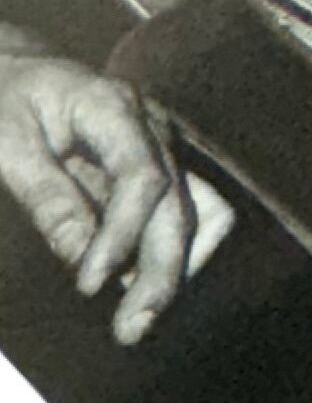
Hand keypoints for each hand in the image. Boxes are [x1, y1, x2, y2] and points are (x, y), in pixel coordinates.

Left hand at [0, 50, 221, 345]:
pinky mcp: (157, 170)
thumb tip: (79, 258)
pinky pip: (188, 214)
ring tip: (139, 315)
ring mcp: (161, 148)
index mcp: (113, 108)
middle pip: (179, 205)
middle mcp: (151, 128)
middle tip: (131, 330)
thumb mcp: (6, 142)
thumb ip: (46, 197)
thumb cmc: (5, 100)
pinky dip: (174, 253)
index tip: (87, 287)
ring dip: (178, 266)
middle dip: (162, 272)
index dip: (121, 239)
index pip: (142, 179)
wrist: (15, 72)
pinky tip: (137, 285)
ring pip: (201, 212)